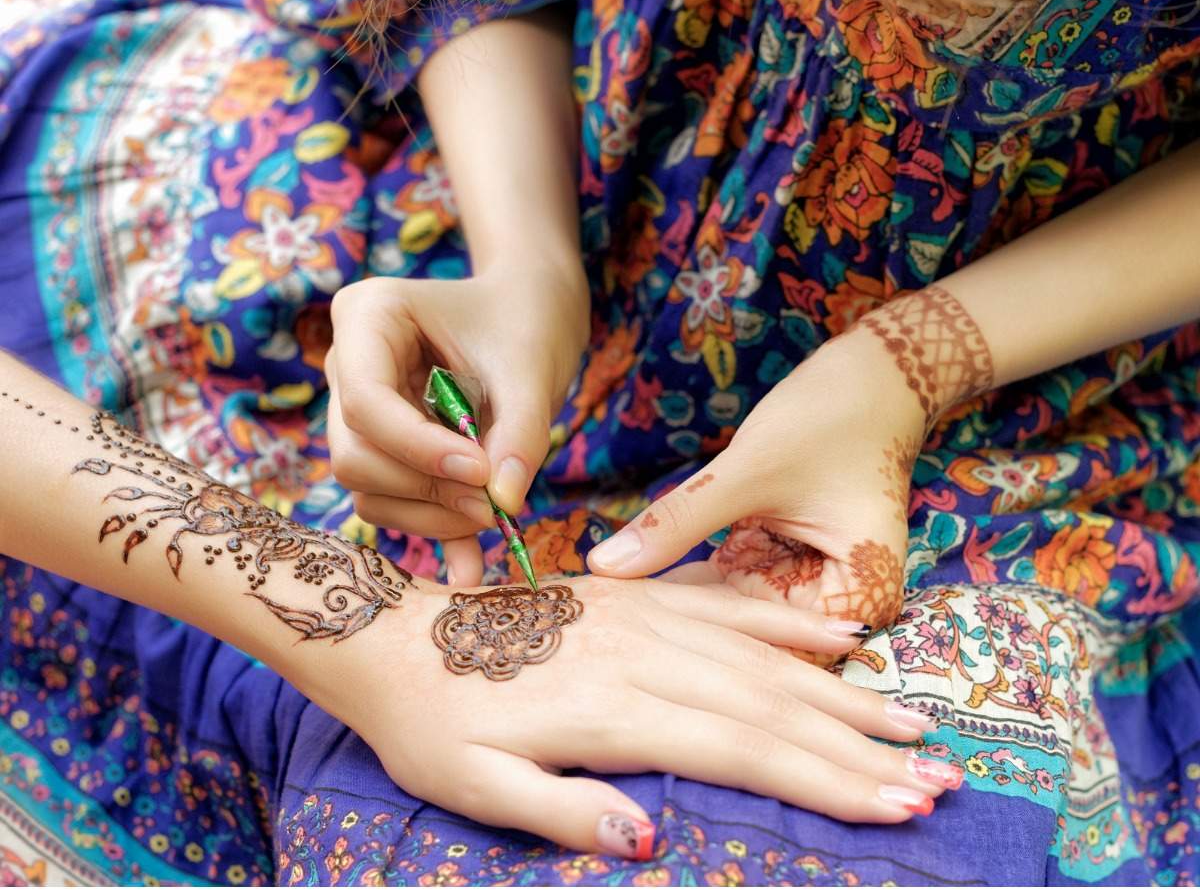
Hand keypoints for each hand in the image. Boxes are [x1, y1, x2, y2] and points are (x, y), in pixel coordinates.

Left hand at [295, 574, 960, 858]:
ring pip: (760, 655)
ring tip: (909, 720)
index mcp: (611, 709)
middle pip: (770, 703)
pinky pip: (723, 605)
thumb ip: (560, 809)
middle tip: (935, 776)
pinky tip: (836, 639)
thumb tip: (647, 840)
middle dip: (857, 745)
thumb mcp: (474, 786)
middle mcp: (642, 656)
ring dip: (840, 691)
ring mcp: (642, 618)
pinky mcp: (633, 598)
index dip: (824, 781)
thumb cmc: (434, 725)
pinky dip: (785, 625)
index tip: (896, 808)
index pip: (740, 748)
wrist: (396, 637)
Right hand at [326, 262, 588, 583]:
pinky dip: (433, 531)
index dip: (418, 449)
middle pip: (355, 453)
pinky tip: (469, 568)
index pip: (365, 401)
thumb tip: (502, 503)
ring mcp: (358, 410)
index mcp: (368, 316)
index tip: (480, 473)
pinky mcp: (383, 448)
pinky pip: (391, 501)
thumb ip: (519, 434)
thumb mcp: (531, 369)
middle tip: (493, 504)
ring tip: (496, 513)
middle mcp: (347, 364)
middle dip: (424, 488)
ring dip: (430, 514)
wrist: (529, 313)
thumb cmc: (527, 322)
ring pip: (367, 487)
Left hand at [587, 327, 926, 653]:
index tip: (624, 645)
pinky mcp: (785, 560)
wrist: (871, 375)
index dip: (699, 651)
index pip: (775, 658)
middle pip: (753, 641)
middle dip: (682, 629)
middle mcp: (841, 606)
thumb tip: (603, 567)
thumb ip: (678, 522)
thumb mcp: (749, 472)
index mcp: (859, 598)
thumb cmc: (830, 416)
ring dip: (681, 604)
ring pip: (734, 612)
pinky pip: (731, 582)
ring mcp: (811, 584)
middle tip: (601, 624)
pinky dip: (692, 575)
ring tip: (607, 608)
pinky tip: (634, 580)